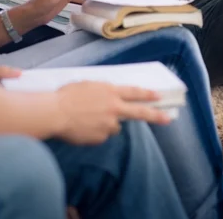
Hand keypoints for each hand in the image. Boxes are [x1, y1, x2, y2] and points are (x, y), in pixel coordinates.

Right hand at [54, 81, 170, 144]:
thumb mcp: (88, 86)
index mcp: (110, 91)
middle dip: (155, 115)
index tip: (158, 96)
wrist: (55, 112)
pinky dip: (95, 132)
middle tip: (167, 119)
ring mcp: (108, 124)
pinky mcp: (100, 137)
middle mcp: (113, 108)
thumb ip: (102, 92)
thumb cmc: (67, 95)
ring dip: (107, 123)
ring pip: (114, 126)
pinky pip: (101, 135)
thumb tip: (109, 98)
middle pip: (139, 112)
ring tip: (87, 118)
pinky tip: (83, 126)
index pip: (134, 92)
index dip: (147, 94)